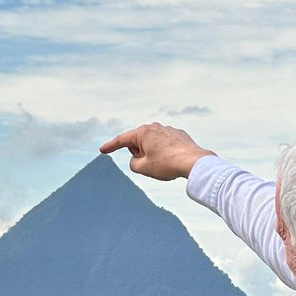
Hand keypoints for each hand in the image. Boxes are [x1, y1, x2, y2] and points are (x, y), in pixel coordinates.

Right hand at [99, 122, 214, 180]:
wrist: (193, 162)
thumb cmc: (167, 164)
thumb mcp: (142, 168)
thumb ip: (133, 163)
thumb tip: (138, 159)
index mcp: (143, 132)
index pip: (122, 140)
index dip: (110, 146)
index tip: (102, 150)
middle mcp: (155, 127)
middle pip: (138, 142)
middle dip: (139, 153)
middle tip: (150, 164)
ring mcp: (168, 129)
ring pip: (153, 144)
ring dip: (152, 153)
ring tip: (164, 163)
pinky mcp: (179, 135)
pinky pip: (165, 144)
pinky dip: (165, 152)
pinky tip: (174, 160)